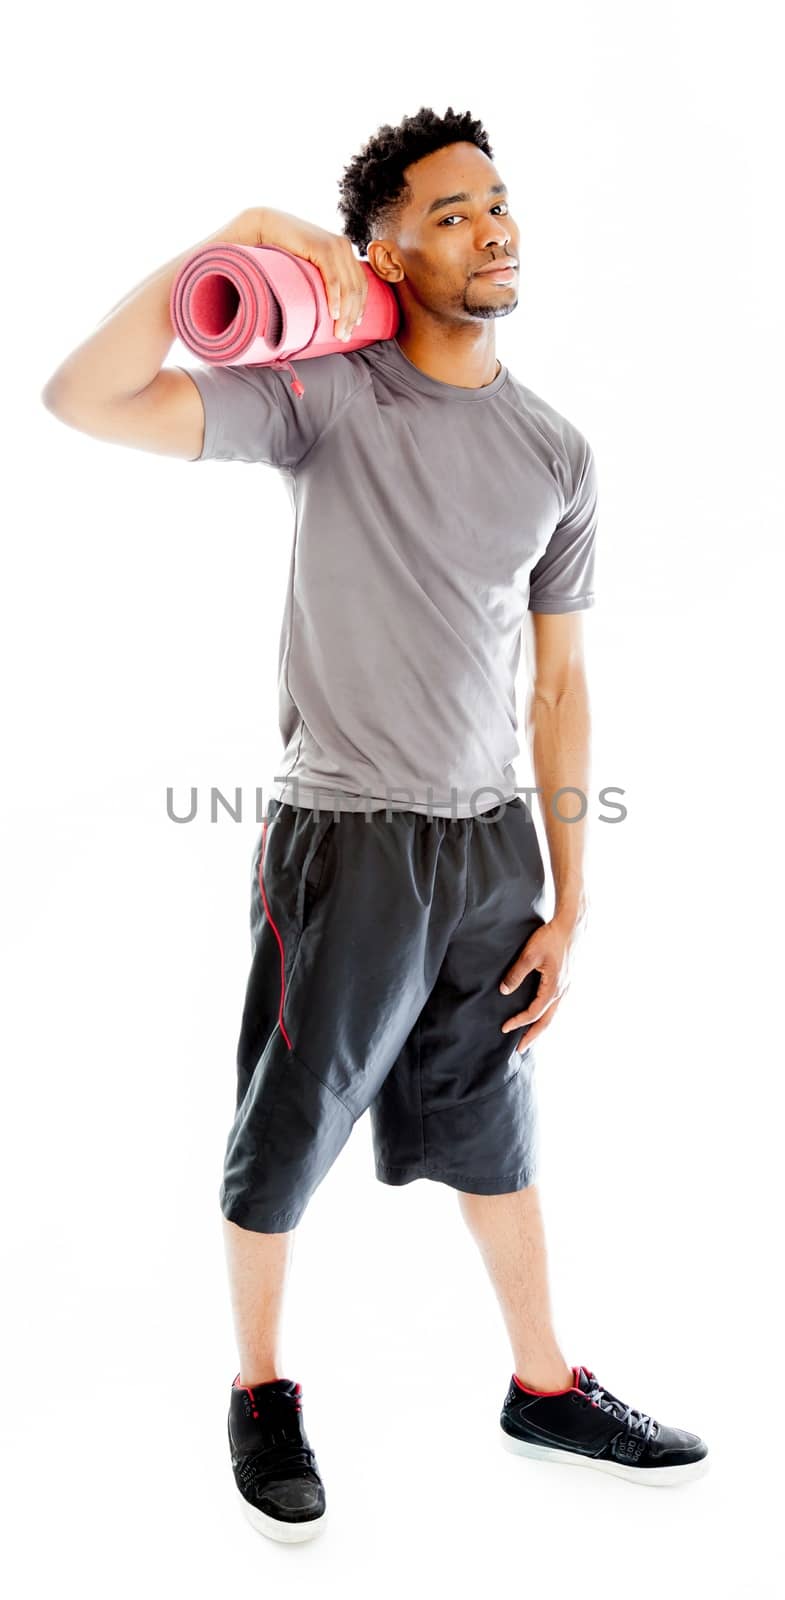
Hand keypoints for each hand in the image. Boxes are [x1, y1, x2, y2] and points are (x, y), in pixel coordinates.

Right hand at [245, 206, 368, 342]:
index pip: (360, 284)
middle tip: (345, 336)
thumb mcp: (310, 265)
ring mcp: (335, 246)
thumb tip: (327, 305)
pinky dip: (335, 298)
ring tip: (339, 332)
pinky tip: (334, 314)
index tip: (353, 327)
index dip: (359, 308)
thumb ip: (322, 277)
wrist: (267, 226)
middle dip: (352, 316)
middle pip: (357, 288)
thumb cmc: (285, 250)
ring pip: (348, 287)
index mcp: (345, 251)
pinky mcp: (322, 248)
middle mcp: (344, 247)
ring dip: (345, 313)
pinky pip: (333, 278)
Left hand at [498, 912, 582, 1053]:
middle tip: (520, 1049)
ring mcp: (567, 987)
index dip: (518, 1022)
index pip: (533, 1013)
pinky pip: (557, 1005)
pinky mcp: (567, 981)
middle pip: (547, 1021)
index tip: (504, 1027)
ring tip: (530, 1037)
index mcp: (553, 988)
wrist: (573, 926)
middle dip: (533, 1036)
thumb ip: (516, 974)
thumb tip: (504, 991)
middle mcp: (563, 992)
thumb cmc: (551, 938)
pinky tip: (542, 1014)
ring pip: (553, 1015)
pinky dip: (547, 1015)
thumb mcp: (529, 955)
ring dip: (540, 1027)